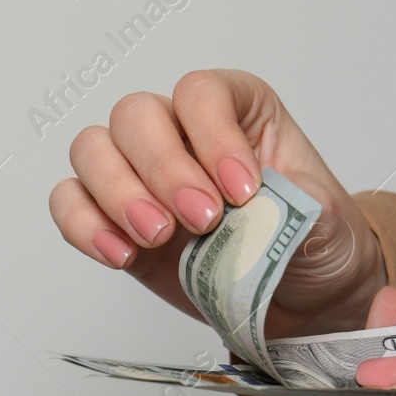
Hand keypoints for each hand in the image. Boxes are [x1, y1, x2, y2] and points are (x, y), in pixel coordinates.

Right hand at [50, 69, 385, 338]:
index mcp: (238, 111)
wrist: (302, 301)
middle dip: (162, 168)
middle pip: (136, 115)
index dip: (213, 136)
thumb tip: (254, 213)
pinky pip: (72, 204)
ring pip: (93, 150)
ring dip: (118, 194)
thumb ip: (291, 210)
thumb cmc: (312, 243)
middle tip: (201, 220)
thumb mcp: (324, 221)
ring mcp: (141, 175)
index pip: (201, 94)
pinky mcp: (116, 222)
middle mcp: (181, 132)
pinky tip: (121, 256)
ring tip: (159, 238)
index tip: (242, 191)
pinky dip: (85, 227)